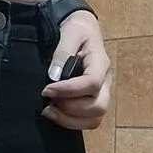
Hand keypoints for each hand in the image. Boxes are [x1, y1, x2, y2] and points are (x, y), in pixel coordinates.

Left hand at [41, 10, 111, 129]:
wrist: (83, 30)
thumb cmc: (77, 30)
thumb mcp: (70, 32)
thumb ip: (62, 52)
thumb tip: (54, 76)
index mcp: (101, 63)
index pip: (92, 83)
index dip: (69, 91)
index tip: (47, 90)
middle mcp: (106, 82)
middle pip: (98, 106)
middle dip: (70, 109)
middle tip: (48, 101)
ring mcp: (102, 93)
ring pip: (95, 119)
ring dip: (70, 120)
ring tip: (49, 111)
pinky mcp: (93, 101)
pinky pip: (88, 121)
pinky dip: (71, 122)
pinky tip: (55, 113)